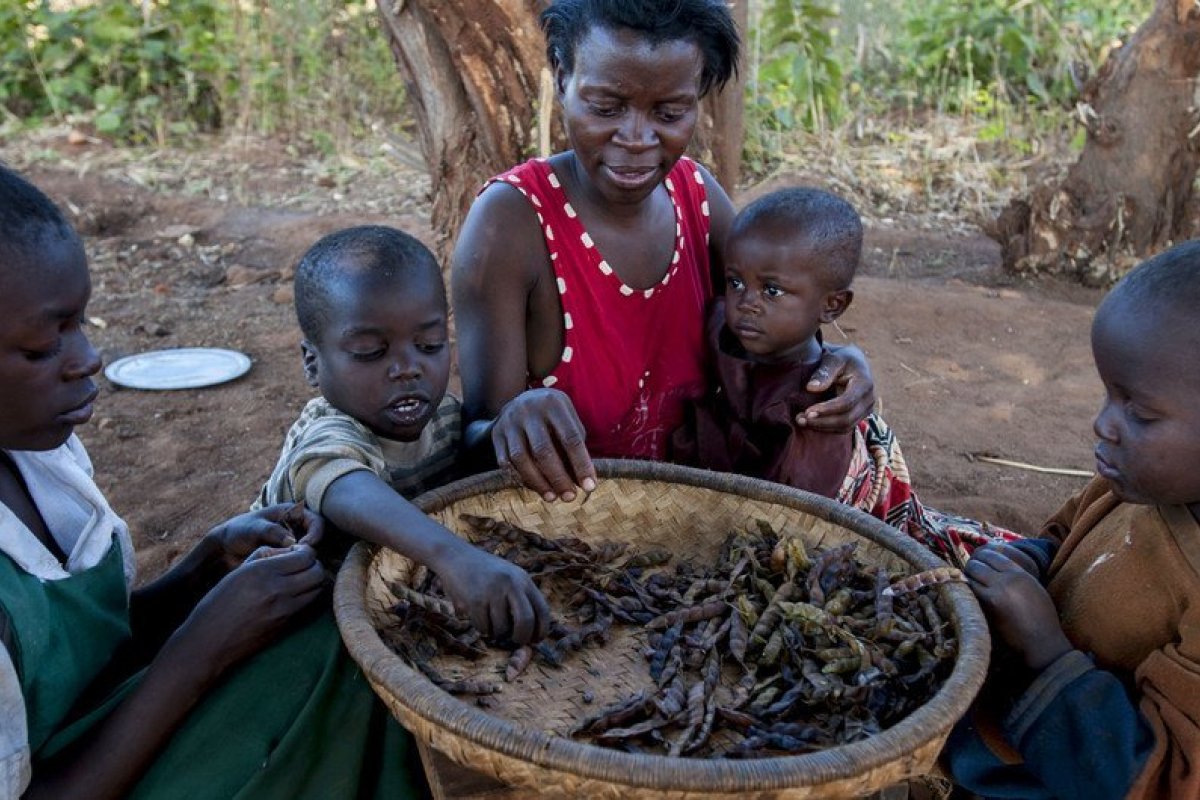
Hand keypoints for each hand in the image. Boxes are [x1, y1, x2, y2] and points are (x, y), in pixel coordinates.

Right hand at [173, 544, 326, 673]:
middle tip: (301, 566)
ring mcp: (284, 611)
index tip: (298, 552)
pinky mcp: (286, 626)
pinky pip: (307, 607)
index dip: (306, 551)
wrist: (208, 643)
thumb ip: (264, 557)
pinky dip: (306, 598)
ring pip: (317, 590)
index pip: (306, 556)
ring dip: (312, 582)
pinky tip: (293, 596)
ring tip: (298, 581)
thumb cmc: (216, 605)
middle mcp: (277, 590)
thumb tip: (289, 551)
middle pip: (317, 573)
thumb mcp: (237, 573)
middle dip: (313, 566)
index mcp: (262, 572)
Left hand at [206, 503, 323, 569]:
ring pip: (311, 553)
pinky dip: (298, 568)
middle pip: (318, 539)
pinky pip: (300, 563)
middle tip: (300, 561)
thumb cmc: (239, 531)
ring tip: (293, 569)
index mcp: (292, 513)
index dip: (315, 535)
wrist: (225, 549)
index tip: (304, 547)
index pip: (317, 522)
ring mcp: (294, 544)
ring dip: (305, 561)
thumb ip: (272, 531)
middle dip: (312, 551)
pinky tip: (288, 574)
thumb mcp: (254, 528)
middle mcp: (297, 528)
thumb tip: (293, 541)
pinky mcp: (288, 558)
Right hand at [437, 545, 550, 644]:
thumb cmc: (484, 571)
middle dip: (522, 637)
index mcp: (523, 579)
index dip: (541, 631)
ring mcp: (493, 591)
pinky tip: (477, 616)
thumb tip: (532, 631)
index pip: (543, 611)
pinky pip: (484, 627)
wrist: (455, 555)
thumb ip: (521, 597)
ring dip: (496, 632)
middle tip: (515, 641)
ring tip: (489, 621)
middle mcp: (511, 583)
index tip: (535, 641)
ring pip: (502, 628)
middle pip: (526, 621)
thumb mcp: (509, 577)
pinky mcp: (475, 599)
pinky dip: (482, 628)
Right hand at [492, 388, 596, 501]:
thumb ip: (576, 446)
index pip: (570, 438)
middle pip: (543, 450)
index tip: (589, 486)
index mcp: (554, 404)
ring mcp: (509, 422)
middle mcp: (529, 410)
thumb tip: (582, 481)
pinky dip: (520, 477)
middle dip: (558, 478)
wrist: (521, 401)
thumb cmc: (554, 417)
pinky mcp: (497, 434)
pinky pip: (506, 462)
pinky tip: (534, 488)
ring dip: (538, 482)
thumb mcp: (568, 420)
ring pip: (521, 458)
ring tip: (552, 497)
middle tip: (570, 497)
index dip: (581, 464)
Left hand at [798, 344, 876, 432]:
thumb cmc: (842, 358)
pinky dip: (826, 428)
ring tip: (802, 421)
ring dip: (822, 427)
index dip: (826, 410)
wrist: (854, 362)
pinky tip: (811, 423)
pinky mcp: (859, 416)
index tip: (807, 411)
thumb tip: (811, 388)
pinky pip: (844, 428)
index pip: (846, 403)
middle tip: (800, 419)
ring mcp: (866, 410)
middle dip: (822, 422)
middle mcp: (869, 399)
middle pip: (846, 419)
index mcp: (864, 383)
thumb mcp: (833, 359)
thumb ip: (824, 372)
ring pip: (845, 427)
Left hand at [965, 548, 1072, 671]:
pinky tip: (969, 594)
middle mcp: (1007, 580)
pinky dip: (967, 590)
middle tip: (969, 572)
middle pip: (977, 563)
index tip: (978, 560)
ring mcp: (996, 592)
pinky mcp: (987, 606)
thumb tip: (995, 566)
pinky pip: (970, 591)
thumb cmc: (1041, 617)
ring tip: (967, 582)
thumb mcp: (1033, 588)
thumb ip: (1016, 575)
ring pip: (971, 575)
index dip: (982, 556)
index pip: (993, 555)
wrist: (1041, 642)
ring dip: (967, 577)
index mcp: (1020, 574)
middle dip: (971, 566)